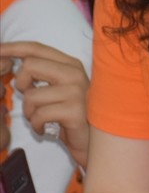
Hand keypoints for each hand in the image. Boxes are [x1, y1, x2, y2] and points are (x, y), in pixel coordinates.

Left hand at [0, 41, 89, 166]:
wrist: (97, 144)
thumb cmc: (72, 117)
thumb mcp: (58, 90)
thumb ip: (42, 73)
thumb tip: (9, 59)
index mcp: (71, 65)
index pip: (36, 48)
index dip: (12, 48)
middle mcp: (76, 74)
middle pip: (29, 65)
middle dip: (21, 85)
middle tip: (30, 99)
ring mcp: (77, 93)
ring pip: (31, 95)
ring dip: (28, 112)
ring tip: (39, 119)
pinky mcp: (75, 112)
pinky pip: (39, 114)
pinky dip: (35, 125)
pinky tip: (44, 130)